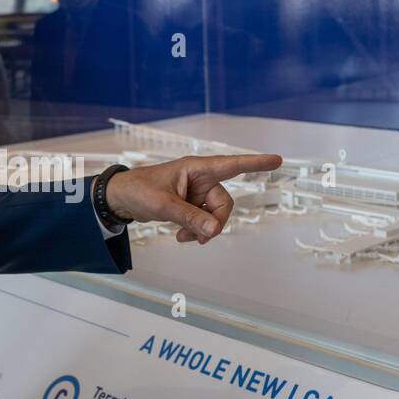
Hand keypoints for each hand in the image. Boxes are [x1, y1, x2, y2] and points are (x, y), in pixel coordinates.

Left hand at [103, 153, 283, 244]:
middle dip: (214, 223)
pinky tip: (181, 235)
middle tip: (200, 237)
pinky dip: (196, 231)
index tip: (277, 161)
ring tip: (182, 236)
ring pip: (215, 216)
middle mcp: (201, 179)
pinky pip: (204, 221)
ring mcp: (197, 194)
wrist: (121, 198)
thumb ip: (190, 217)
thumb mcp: (164, 204)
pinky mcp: (191, 206)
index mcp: (197, 169)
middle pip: (224, 204)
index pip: (232, 165)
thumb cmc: (139, 190)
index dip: (255, 163)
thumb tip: (214, 230)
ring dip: (203, 230)